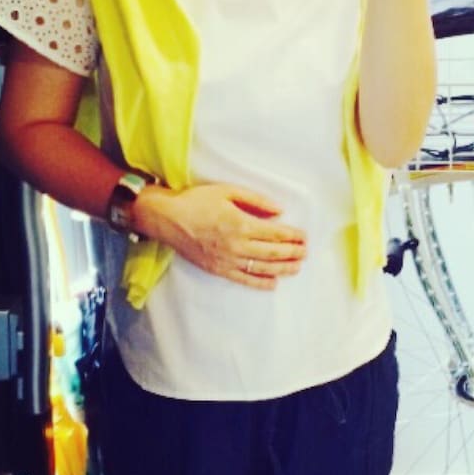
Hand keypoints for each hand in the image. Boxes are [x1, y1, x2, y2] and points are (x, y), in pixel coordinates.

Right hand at [132, 183, 306, 289]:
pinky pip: (244, 280)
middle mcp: (237, 245)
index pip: (276, 233)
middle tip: (306, 252)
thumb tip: (280, 210)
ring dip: (284, 268)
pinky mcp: (218, 270)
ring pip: (263, 268)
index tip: (304, 236)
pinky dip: (261, 283)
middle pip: (273, 252)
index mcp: (241, 223)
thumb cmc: (197, 201)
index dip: (293, 236)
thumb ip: (256, 201)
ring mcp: (228, 260)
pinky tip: (274, 283)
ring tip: (297, 267)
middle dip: (293, 253)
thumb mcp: (228, 191)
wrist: (167, 218)